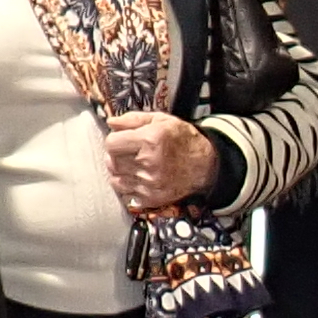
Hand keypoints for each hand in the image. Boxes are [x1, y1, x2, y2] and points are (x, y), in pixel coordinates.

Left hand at [103, 112, 217, 209]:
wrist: (206, 165)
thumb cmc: (184, 140)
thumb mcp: (161, 120)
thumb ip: (133, 119)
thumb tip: (111, 122)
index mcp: (150, 139)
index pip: (111, 143)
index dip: (115, 140)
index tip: (122, 140)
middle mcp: (149, 162)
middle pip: (112, 162)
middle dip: (117, 156)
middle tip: (128, 152)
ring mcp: (150, 182)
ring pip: (116, 179)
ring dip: (121, 171)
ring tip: (134, 165)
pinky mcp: (152, 198)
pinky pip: (126, 193)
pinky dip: (129, 186)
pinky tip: (140, 177)